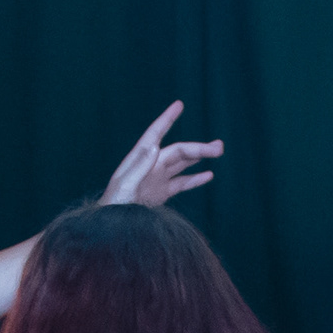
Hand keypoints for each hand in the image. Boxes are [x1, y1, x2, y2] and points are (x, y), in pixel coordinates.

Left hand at [102, 102, 223, 209]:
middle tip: (219, 147)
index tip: (179, 105)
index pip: (156, 134)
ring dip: (200, 157)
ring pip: (183, 164)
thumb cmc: (114, 206)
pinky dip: (196, 179)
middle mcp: (151, 165)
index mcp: (140, 159)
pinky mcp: (162, 193)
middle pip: (178, 151)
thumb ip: (140, 166)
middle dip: (199, 147)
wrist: (112, 227)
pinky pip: (182, 183)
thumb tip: (155, 144)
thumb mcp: (125, 186)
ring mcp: (157, 179)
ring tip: (218, 151)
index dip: (167, 119)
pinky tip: (209, 174)